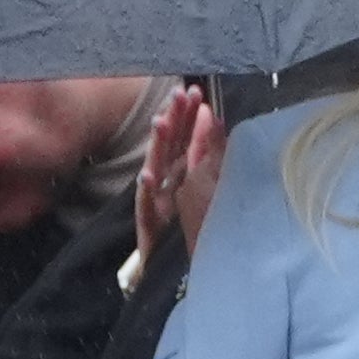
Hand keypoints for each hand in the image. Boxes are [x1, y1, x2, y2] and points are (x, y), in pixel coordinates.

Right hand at [135, 83, 227, 267]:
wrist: (168, 267)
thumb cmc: (185, 223)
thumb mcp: (200, 181)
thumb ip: (205, 149)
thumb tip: (212, 115)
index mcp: (183, 168)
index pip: (185, 135)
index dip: (188, 113)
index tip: (194, 90)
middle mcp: (169, 179)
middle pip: (169, 144)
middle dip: (173, 118)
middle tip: (177, 94)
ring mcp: (156, 199)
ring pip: (155, 166)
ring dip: (157, 145)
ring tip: (160, 123)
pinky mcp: (148, 221)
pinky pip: (146, 203)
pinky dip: (147, 189)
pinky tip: (148, 177)